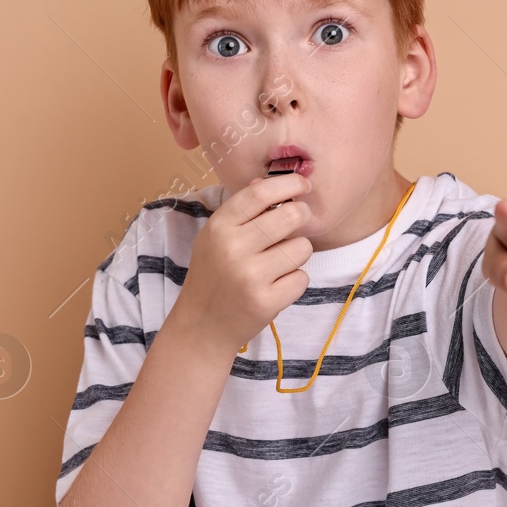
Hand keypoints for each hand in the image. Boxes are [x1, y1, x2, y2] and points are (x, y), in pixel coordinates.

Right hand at [169, 172, 314, 356]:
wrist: (202, 325)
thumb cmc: (214, 274)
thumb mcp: (216, 237)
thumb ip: (243, 210)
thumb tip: (269, 181)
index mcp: (219, 226)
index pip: (260, 193)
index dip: (289, 183)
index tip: (304, 185)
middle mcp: (233, 248)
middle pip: (292, 216)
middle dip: (301, 217)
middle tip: (294, 226)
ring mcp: (250, 276)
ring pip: (302, 247)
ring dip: (296, 255)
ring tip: (275, 265)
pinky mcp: (266, 301)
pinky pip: (302, 278)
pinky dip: (294, 282)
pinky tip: (274, 287)